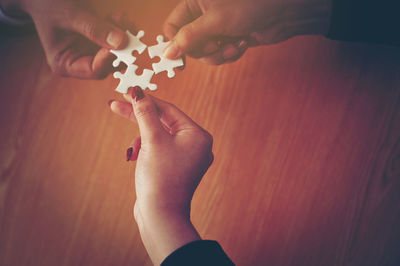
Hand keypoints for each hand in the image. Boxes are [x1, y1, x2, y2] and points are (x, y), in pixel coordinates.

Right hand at [1, 0, 128, 78]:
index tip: (121, 43)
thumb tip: (120, 42)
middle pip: (109, 64)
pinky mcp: (99, 42)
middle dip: (121, 47)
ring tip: (122, 18)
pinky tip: (120, 17)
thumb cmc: (49, 4)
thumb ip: (93, 29)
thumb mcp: (70, 15)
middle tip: (126, 27)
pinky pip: (117, 42)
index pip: (94, 70)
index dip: (109, 58)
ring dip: (124, 36)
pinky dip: (122, 30)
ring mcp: (91, 52)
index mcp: (65, 64)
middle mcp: (80, 62)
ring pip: (117, 53)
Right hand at [109, 88, 213, 263]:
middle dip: (139, 117)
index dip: (146, 100)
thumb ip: (145, 113)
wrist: (161, 214)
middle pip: (163, 122)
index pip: (169, 110)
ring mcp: (186, 157)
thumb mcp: (152, 139)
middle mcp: (196, 145)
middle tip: (116, 105)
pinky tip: (136, 158)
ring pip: (158, 136)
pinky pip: (159, 149)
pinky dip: (146, 149)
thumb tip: (138, 92)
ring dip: (141, 138)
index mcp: (198, 135)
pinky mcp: (175, 167)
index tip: (127, 91)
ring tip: (133, 152)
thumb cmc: (160, 176)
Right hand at [163, 0, 331, 64]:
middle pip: (188, 44)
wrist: (284, 12)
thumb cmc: (251, 5)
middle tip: (217, 45)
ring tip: (234, 45)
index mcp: (193, 3)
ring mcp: (216, 28)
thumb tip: (168, 53)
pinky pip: (219, 55)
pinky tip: (242, 44)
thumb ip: (188, 37)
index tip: (179, 61)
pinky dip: (230, 54)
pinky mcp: (228, 38)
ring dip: (219, 54)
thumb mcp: (214, 21)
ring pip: (204, 52)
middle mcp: (202, 15)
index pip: (171, 27)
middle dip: (204, 50)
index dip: (174, 44)